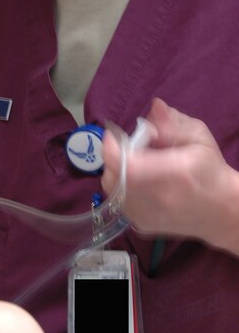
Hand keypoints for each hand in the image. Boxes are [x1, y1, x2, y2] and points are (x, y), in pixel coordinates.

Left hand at [101, 98, 238, 251]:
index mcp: (174, 173)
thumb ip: (173, 122)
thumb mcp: (199, 138)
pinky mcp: (142, 225)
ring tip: (133, 164)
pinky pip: (118, 203)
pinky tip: (136, 182)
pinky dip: (120, 189)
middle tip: (126, 148)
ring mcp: (148, 215)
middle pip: (113, 177)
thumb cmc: (211, 171)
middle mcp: (159, 198)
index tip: (114, 135)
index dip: (112, 148)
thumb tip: (154, 107)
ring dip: (115, 172)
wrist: (221, 211)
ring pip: (111, 191)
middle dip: (113, 158)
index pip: (128, 165)